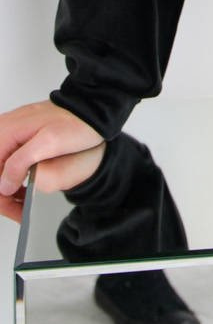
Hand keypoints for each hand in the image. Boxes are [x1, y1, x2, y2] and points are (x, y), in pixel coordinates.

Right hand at [0, 101, 105, 223]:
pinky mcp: (20, 139)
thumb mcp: (49, 142)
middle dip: (4, 196)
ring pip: (1, 173)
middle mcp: (4, 132)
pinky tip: (23, 191)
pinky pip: (8, 165)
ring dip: (8, 191)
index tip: (16, 209)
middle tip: (20, 212)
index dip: (2, 197)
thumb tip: (2, 184)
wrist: (93, 111)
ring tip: (23, 206)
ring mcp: (11, 135)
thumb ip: (20, 162)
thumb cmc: (76, 122)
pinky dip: (13, 181)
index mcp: (5, 131)